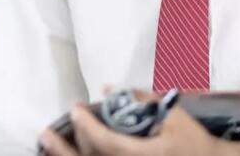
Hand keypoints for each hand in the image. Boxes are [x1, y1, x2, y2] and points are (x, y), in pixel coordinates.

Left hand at [38, 96, 239, 155]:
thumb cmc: (193, 140)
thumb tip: (109, 89)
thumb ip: (142, 100)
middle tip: (46, 133)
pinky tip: (68, 155)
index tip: (75, 108)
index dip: (87, 126)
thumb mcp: (173, 116)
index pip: (107, 143)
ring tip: (48, 146)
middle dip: (66, 148)